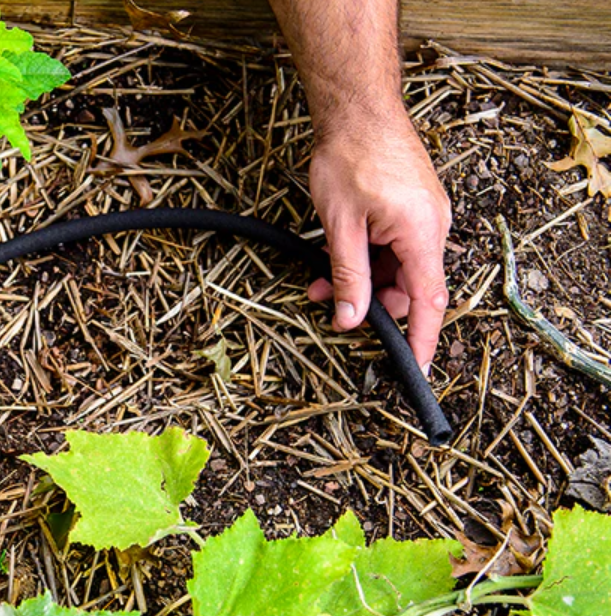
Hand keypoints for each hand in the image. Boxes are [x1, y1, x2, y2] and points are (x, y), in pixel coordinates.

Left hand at [306, 117, 451, 374]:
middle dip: (373, 304)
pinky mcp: (412, 208)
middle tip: (333, 309)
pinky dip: (367, 259)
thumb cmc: (350, 156)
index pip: (429, 302)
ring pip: (398, 268)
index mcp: (423, 233)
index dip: (421, 340)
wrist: (357, 108)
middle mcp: (433, 226)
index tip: (416, 369)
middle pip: (410, 287)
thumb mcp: (340, 227)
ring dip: (363, 281)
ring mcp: (424, 216)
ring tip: (320, 284)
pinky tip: (334, 262)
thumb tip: (350, 318)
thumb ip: (348, 277)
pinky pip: (394, 247)